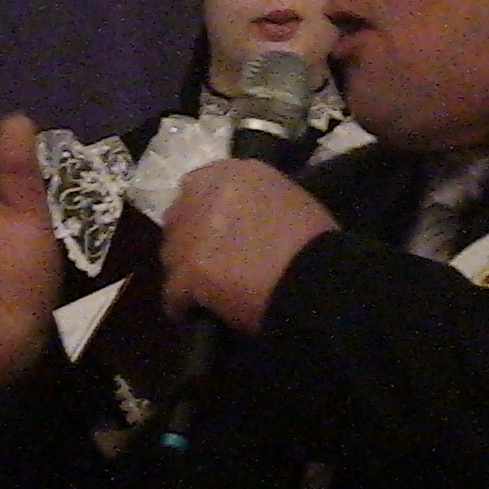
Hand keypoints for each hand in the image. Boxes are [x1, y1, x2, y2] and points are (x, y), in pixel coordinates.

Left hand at [161, 159, 335, 333]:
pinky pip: (173, 293)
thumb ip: (255, 200)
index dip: (202, 211)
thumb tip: (242, 220)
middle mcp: (207, 194)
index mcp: (236, 173)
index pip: (197, 184)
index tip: (214, 231)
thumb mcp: (289, 200)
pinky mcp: (189, 270)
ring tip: (204, 292)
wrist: (317, 277)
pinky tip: (196, 316)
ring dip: (185, 271)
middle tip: (209, 262)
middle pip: (179, 218)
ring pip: (172, 254)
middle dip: (190, 239)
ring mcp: (194, 233)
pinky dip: (182, 306)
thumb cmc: (315, 242)